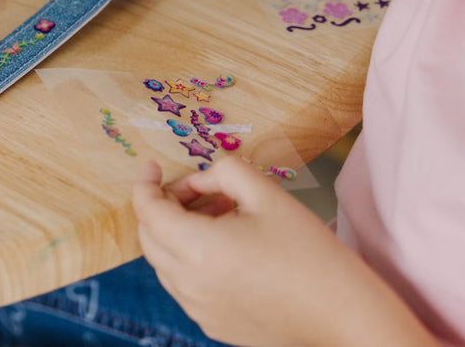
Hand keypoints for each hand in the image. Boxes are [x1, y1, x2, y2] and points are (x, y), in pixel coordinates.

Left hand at [132, 157, 359, 346]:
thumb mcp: (266, 193)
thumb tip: (197, 181)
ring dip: (176, 232)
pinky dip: (189, 259)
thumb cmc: (309, 252)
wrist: (346, 320)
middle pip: (148, 237)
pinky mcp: (214, 325)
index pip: (147, 211)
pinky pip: (184, 285)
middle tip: (192, 189)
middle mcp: (188, 283)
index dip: (144, 183)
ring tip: (218, 214)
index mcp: (195, 248)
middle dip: (160, 206)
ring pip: (164, 262)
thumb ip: (223, 172)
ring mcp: (198, 309)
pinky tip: (226, 246)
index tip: (152, 166)